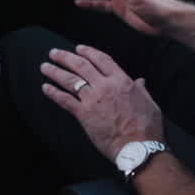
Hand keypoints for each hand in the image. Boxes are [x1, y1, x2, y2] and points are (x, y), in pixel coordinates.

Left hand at [40, 45, 164, 162]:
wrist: (138, 146)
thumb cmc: (147, 127)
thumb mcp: (149, 103)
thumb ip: (141, 90)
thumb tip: (141, 81)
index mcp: (122, 81)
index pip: (101, 59)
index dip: (88, 52)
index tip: (79, 48)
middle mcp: (105, 86)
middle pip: (81, 66)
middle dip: (65, 57)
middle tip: (54, 53)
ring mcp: (93, 99)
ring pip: (70, 80)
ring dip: (55, 72)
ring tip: (45, 66)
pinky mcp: (84, 114)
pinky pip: (65, 100)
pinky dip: (54, 93)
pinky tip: (45, 87)